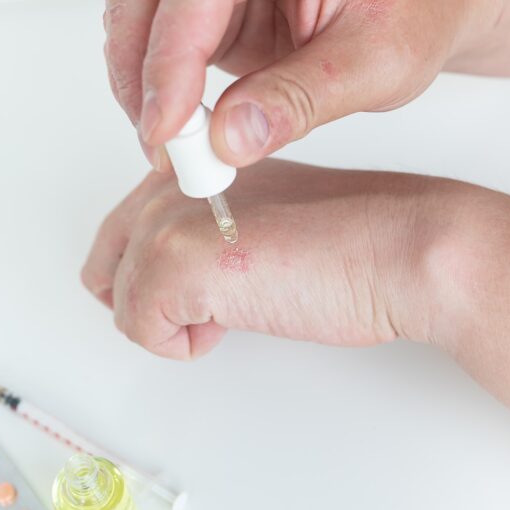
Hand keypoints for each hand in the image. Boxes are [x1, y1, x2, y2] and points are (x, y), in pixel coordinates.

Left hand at [81, 158, 444, 358]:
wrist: (399, 248)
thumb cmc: (351, 241)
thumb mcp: (259, 223)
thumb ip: (207, 234)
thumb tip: (178, 285)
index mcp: (191, 164)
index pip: (122, 234)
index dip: (155, 279)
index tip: (209, 289)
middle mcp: (169, 182)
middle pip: (110, 268)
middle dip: (154, 302)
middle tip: (219, 307)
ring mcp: (167, 219)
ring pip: (124, 303)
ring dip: (176, 324)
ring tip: (240, 305)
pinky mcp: (175, 263)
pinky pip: (140, 329)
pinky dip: (182, 344)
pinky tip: (236, 319)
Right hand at [103, 0, 470, 168]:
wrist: (422, 4)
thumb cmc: (411, 14)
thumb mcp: (374, 66)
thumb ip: (300, 101)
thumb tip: (224, 140)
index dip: (171, 58)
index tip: (167, 131)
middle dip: (140, 71)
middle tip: (162, 148)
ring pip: (132, 6)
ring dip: (137, 79)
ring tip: (173, 147)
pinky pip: (149, 33)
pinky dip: (151, 82)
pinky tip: (177, 125)